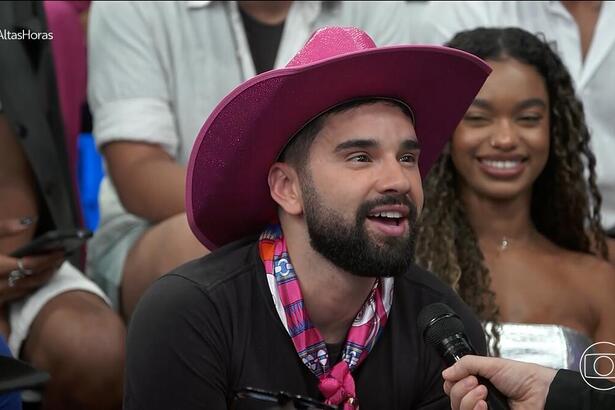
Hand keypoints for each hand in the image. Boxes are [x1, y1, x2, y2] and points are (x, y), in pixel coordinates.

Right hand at [0, 218, 63, 305]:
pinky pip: (16, 295)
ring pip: (26, 289)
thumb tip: (29, 221)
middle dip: (50, 269)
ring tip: (55, 266)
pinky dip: (30, 285)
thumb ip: (3, 228)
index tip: (61, 250)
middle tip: (63, 258)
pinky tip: (37, 276)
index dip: (48, 259)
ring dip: (43, 278)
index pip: (30, 265)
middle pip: (32, 279)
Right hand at [442, 355, 556, 409]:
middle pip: (453, 399)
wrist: (541, 393)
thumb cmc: (523, 377)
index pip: (452, 387)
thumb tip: (446, 373)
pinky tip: (485, 405)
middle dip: (461, 389)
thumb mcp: (492, 364)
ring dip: (468, 399)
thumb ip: (466, 364)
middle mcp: (478, 399)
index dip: (453, 382)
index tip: (464, 376)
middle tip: (477, 383)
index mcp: (477, 383)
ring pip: (459, 409)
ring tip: (484, 393)